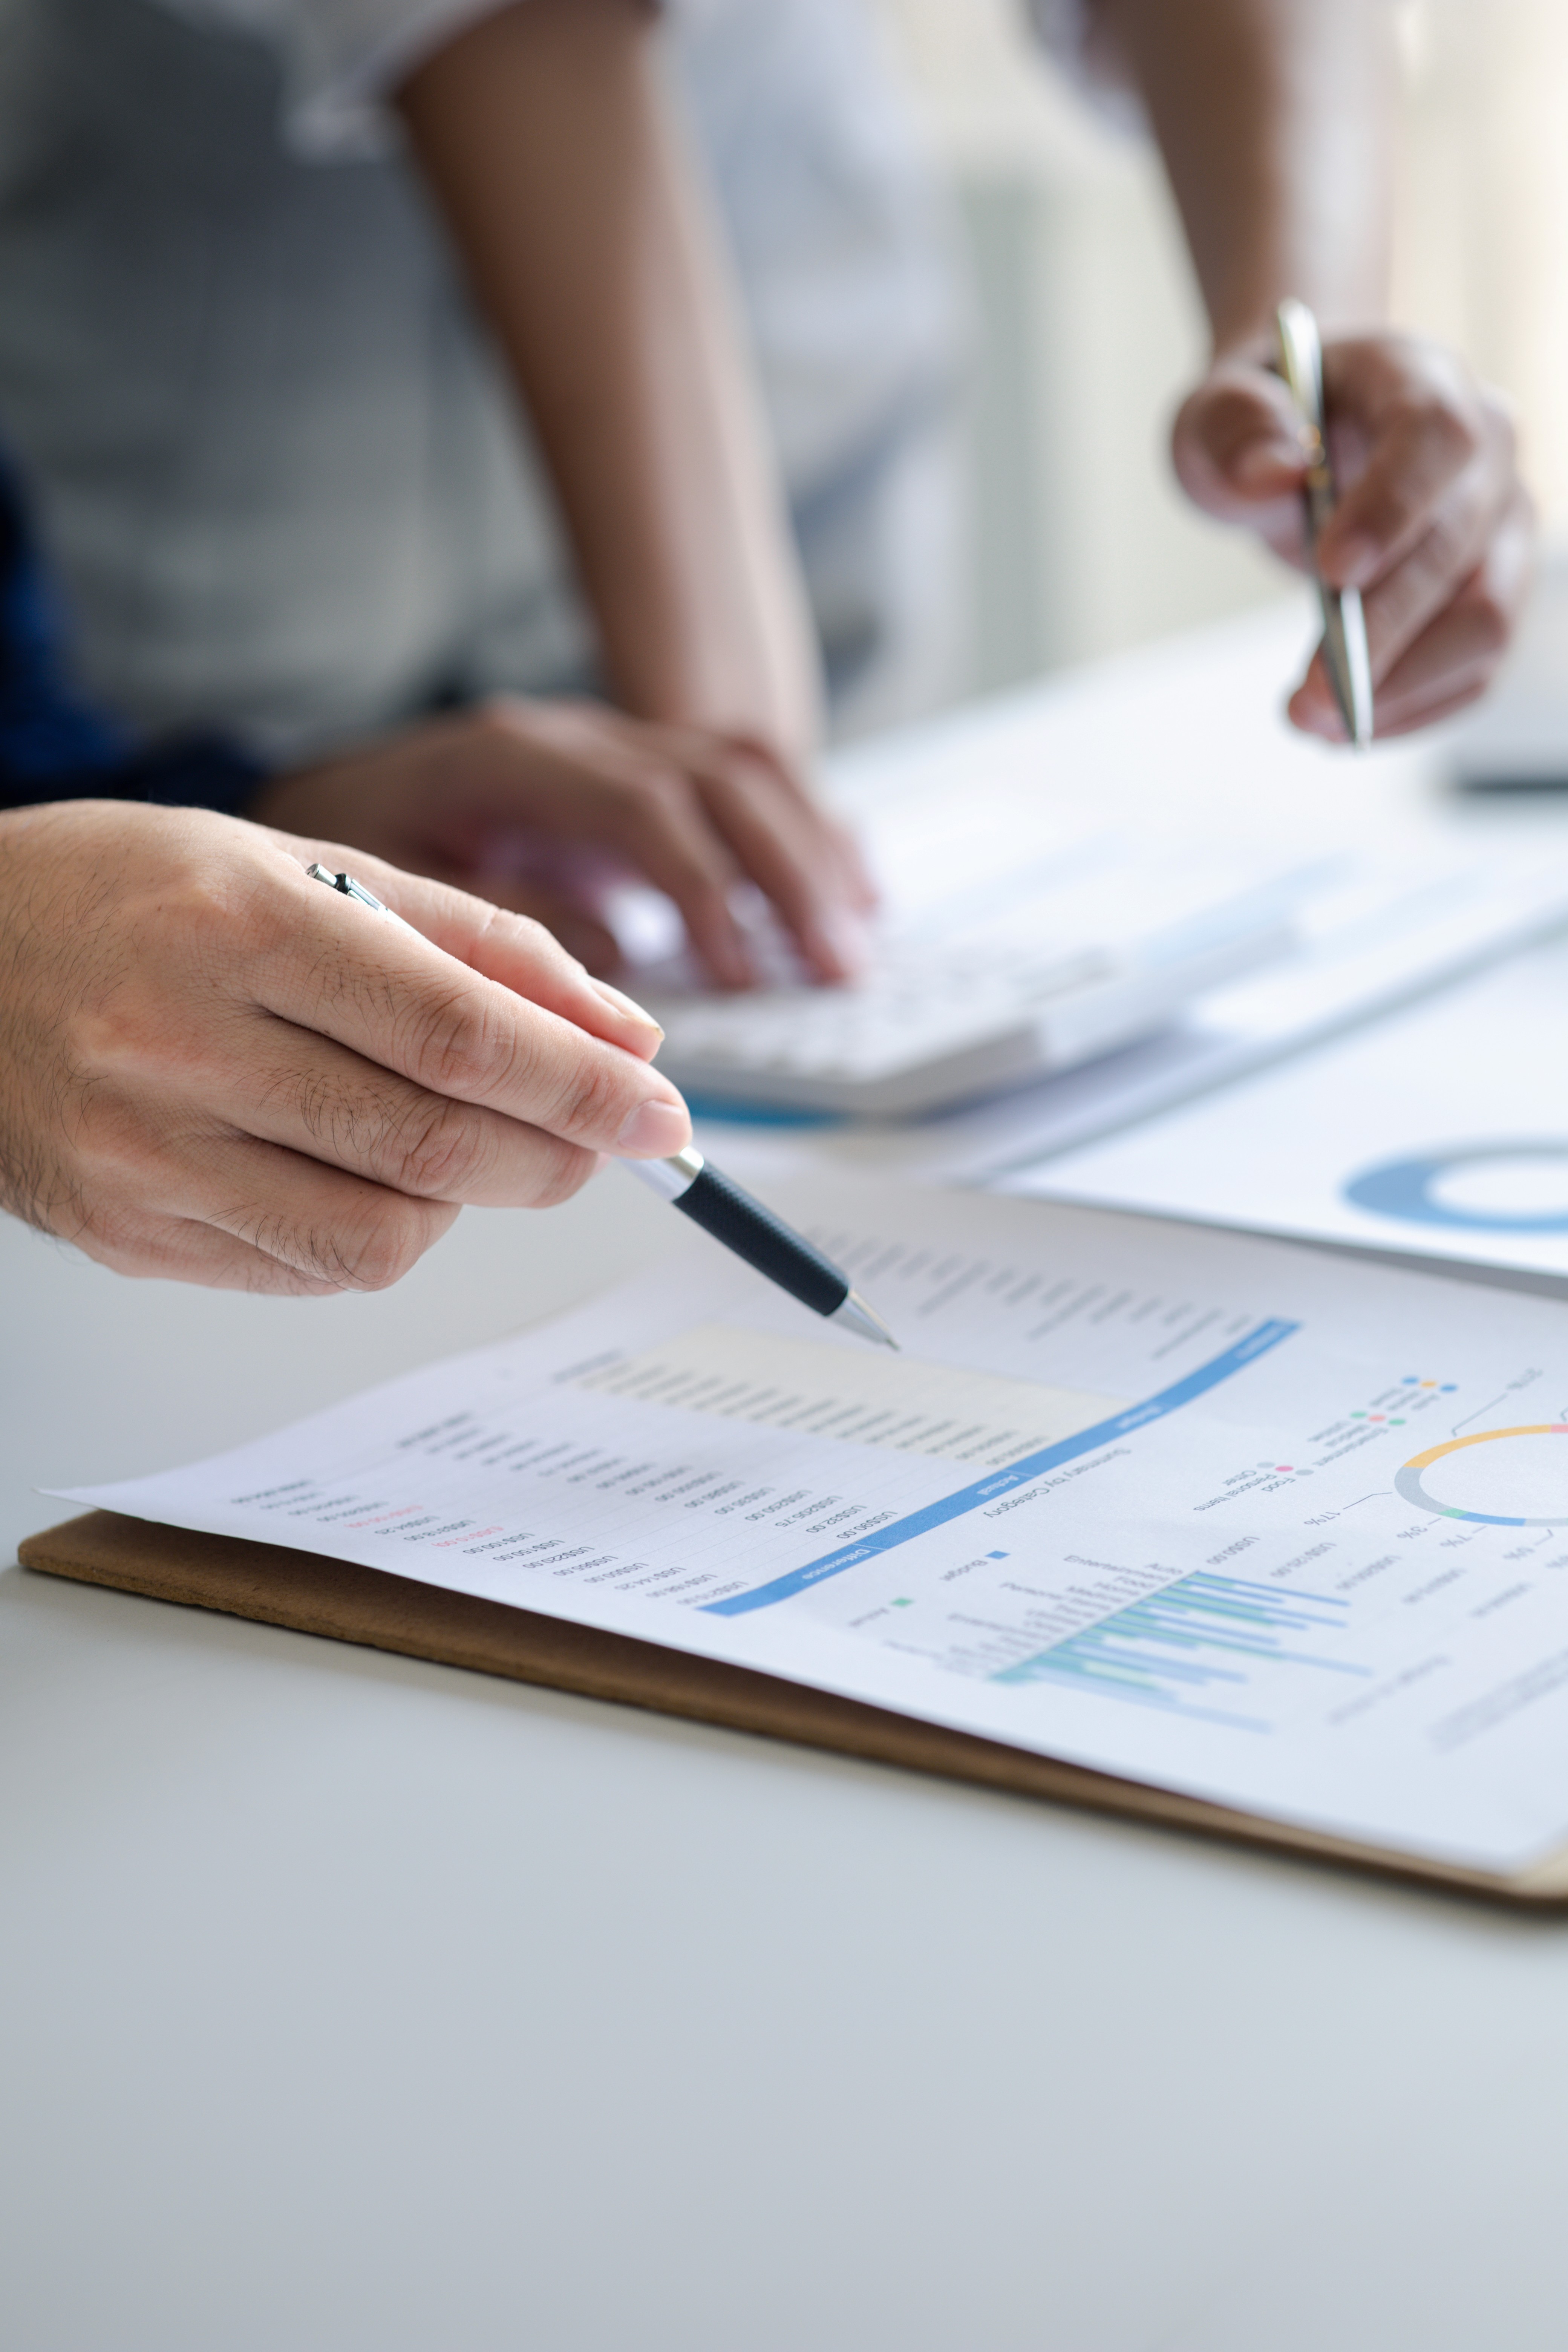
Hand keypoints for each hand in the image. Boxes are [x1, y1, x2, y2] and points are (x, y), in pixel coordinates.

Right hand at [0, 800, 690, 1292]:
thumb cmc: (129, 896)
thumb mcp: (302, 869)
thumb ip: (476, 946)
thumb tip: (620, 1031)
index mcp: (234, 925)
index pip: (457, 1034)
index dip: (583, 1086)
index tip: (661, 1112)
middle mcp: (178, 1044)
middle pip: (431, 1143)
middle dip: (553, 1153)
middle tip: (603, 1138)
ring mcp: (142, 1155)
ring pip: (380, 1234)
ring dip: (464, 1201)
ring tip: (457, 1139)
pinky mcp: (126, 1235)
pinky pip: (308, 1269)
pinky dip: (374, 1231)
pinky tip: (357, 1168)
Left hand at [250, 699, 875, 989]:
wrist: (328, 791)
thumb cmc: (355, 847)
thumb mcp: (393, 889)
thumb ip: (494, 925)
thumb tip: (611, 971)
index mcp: (513, 757)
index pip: (641, 809)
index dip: (703, 891)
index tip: (741, 976)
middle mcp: (577, 734)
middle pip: (719, 777)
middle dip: (789, 873)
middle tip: (837, 965)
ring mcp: (615, 742)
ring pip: (745, 772)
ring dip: (810, 855)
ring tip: (853, 942)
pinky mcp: (639, 767)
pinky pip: (744, 781)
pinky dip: (804, 832)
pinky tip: (849, 884)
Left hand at [1173, 332, 1534, 739]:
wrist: (1304, 435)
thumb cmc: (1267, 420)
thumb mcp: (1218, 410)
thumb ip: (1236, 430)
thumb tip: (1273, 472)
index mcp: (1422, 382)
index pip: (1436, 438)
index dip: (1393, 506)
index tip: (1331, 574)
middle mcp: (1486, 450)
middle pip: (1455, 550)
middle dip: (1379, 634)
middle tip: (1307, 699)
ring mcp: (1500, 525)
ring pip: (1486, 621)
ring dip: (1403, 687)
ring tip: (1317, 722)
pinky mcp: (1493, 589)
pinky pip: (1475, 667)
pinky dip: (1415, 708)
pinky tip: (1348, 729)